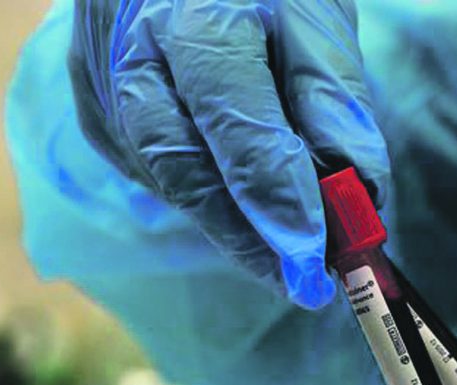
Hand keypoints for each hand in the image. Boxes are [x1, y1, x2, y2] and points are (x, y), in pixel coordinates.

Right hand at [67, 0, 390, 308]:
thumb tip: (359, 189)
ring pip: (170, 183)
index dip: (278, 198)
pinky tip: (244, 210)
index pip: (235, 124)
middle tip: (306, 285)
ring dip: (232, 228)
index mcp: (192, 17)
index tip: (317, 257)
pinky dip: (208, 200)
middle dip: (250, 239)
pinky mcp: (97, 115)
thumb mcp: (311, 13)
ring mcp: (101, 90)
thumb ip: (331, 98)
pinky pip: (156, 175)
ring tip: (288, 259)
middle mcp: (130, 58)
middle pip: (187, 172)